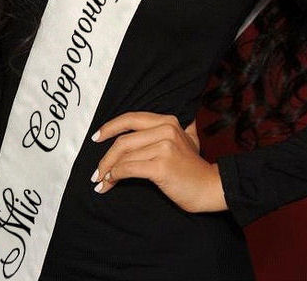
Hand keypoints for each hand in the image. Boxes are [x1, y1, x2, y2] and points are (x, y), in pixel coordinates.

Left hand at [90, 111, 226, 213]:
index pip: (131, 118)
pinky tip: (111, 182)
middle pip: (123, 140)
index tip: (96, 137)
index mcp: (168, 120)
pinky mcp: (162, 166)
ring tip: (102, 181)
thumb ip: (171, 129)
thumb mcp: (185, 140)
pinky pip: (129, 169)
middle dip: (105, 157)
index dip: (110, 127)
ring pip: (124, 157)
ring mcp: (164, 147)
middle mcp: (166, 129)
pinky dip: (116, 176)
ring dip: (108, 170)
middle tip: (96, 171)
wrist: (210, 187)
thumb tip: (145, 129)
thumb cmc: (193, 168)